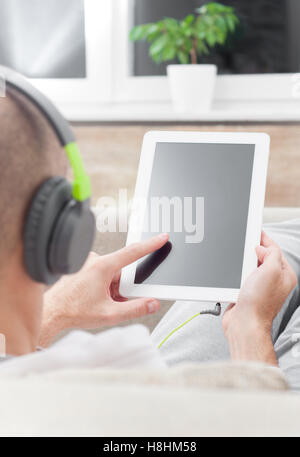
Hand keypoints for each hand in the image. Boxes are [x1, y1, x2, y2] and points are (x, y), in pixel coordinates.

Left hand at [40, 233, 168, 346]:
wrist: (51, 313)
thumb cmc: (73, 312)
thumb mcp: (110, 314)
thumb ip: (135, 309)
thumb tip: (152, 304)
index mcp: (102, 267)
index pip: (133, 252)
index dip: (151, 244)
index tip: (162, 237)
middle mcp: (94, 260)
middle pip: (122, 270)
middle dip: (124, 286)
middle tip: (114, 301)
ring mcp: (87, 262)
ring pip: (112, 273)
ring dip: (113, 287)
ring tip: (101, 301)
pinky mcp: (82, 266)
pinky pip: (101, 273)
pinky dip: (104, 285)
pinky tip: (95, 297)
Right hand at [223, 231, 296, 364]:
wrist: (243, 324)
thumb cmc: (258, 303)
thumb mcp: (271, 270)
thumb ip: (271, 253)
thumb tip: (261, 248)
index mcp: (284, 275)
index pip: (275, 250)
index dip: (264, 240)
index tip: (254, 231)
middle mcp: (273, 281)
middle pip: (261, 257)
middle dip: (252, 252)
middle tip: (245, 249)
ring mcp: (259, 288)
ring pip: (249, 267)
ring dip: (242, 264)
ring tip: (240, 268)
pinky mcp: (246, 293)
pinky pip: (240, 277)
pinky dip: (235, 275)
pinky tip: (233, 277)